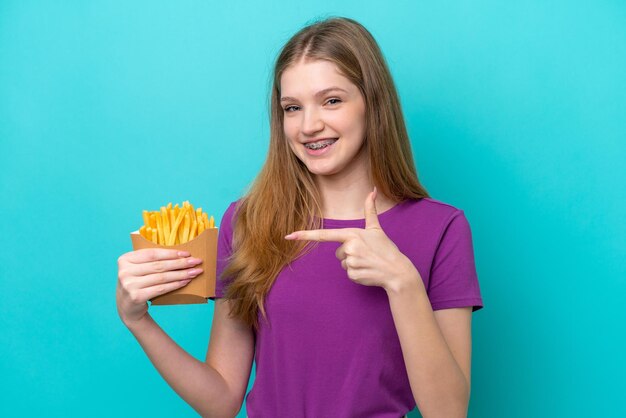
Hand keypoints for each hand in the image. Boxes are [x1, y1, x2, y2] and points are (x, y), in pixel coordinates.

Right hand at [116, 249, 202, 326]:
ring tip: (194, 272)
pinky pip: (161, 288)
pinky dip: (175, 284)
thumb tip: (181, 254)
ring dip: (181, 274)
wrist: (127, 307)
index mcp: (125, 259)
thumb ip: (151, 260)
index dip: (171, 253)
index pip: (152, 253)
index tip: (187, 254)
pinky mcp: (136, 297)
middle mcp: (124, 271)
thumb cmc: (137, 283)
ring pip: (162, 277)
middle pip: (159, 265)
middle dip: (180, 263)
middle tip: (196, 262)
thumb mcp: (138, 269)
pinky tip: (185, 281)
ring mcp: (129, 285)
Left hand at [285, 188, 419, 291]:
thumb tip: (373, 190)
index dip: (305, 235)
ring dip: (354, 264)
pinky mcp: (353, 275)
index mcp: (351, 234)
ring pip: (343, 263)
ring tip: (368, 262)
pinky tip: (368, 271)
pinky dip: (357, 274)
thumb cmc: (386, 248)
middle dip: (349, 254)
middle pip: (338, 252)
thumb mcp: (376, 228)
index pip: (324, 234)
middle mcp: (348, 247)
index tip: (289, 235)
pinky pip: (348, 274)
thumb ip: (370, 209)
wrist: (397, 271)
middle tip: (366, 254)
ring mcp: (350, 262)